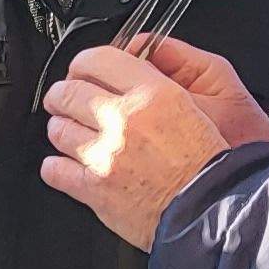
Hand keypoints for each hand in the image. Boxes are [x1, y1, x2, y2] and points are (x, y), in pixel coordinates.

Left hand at [40, 41, 266, 250]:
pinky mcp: (95, 188)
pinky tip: (67, 165)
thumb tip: (132, 62)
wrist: (213, 210)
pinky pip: (55, 170)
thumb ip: (163, 77)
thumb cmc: (213, 162)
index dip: (84, 63)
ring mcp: (106, 155)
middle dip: (63, 94)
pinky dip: (57, 167)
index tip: (82, 70)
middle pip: (69, 92)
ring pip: (59, 130)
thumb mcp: (202, 101)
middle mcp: (125, 120)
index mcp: (153, 93)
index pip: (98, 58)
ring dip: (62, 130)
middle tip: (65, 100)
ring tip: (72, 134)